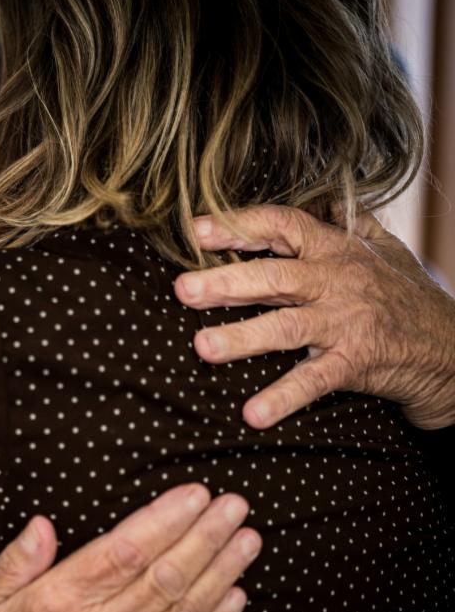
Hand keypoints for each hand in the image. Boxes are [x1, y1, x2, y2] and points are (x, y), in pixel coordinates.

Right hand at [0, 483, 259, 611]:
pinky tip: (235, 597)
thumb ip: (17, 561)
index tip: (193, 495)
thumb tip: (44, 524)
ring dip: (221, 574)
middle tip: (234, 506)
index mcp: (56, 605)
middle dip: (205, 536)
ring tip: (247, 541)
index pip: (123, 551)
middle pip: (164, 577)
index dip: (164, 520)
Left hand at [173, 205, 454, 429]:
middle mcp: (335, 281)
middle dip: (227, 281)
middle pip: (275, 275)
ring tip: (202, 347)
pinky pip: (313, 381)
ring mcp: (345, 322)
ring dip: (243, 337)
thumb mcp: (383, 250)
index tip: (195, 230)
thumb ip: (348, 222)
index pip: (282, 226)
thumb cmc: (404, 296)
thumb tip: (321, 198)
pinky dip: (283, 398)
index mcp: (334, 250)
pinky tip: (253, 414)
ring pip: (287, 326)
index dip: (239, 226)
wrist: (452, 346)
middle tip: (183, 289)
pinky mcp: (355, 362)